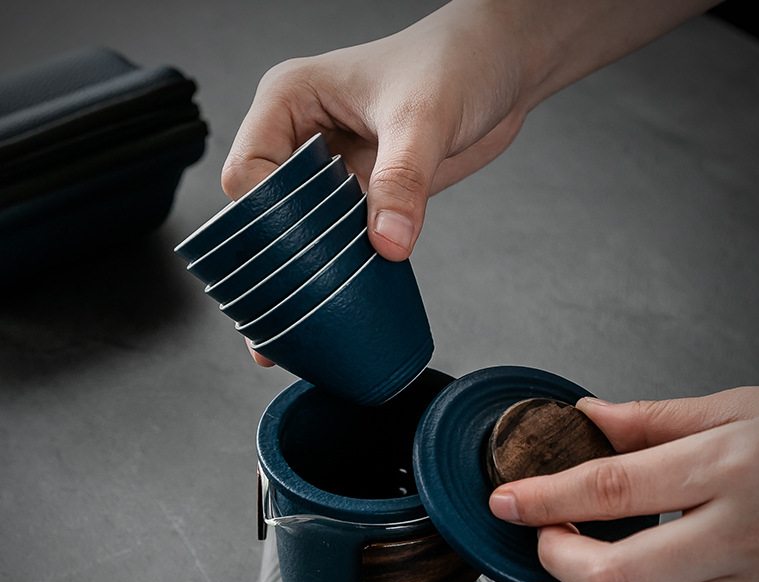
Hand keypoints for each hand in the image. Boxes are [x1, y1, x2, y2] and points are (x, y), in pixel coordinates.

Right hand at [223, 0, 716, 366]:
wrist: (499, 69)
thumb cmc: (456, 62)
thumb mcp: (425, 117)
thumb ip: (403, 180)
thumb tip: (387, 244)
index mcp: (289, 101)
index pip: (248, 172)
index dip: (265, 219)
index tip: (294, 255)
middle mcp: (300, 138)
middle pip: (265, 213)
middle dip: (274, 264)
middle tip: (282, 314)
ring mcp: (330, 172)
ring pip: (298, 235)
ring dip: (302, 279)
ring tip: (296, 330)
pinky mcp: (361, 197)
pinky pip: (339, 243)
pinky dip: (338, 274)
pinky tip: (336, 308)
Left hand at [489, 387, 758, 581]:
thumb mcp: (741, 407)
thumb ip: (654, 418)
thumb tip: (587, 418)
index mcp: (730, 468)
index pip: (611, 488)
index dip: (544, 496)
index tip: (507, 499)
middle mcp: (743, 537)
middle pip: (618, 574)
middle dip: (557, 559)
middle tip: (546, 537)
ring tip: (575, 580)